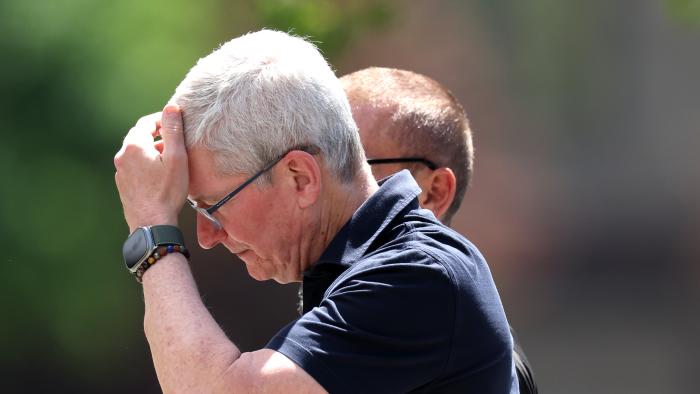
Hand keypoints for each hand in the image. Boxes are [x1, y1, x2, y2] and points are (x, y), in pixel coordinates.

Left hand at [114, 104, 188, 232]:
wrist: (151, 224)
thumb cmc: (167, 191)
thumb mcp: (176, 158)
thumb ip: (173, 131)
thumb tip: (171, 108)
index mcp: (134, 146)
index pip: (146, 123)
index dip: (161, 119)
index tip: (175, 121)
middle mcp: (122, 156)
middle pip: (139, 136)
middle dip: (156, 135)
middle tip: (174, 139)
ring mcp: (120, 172)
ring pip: (136, 153)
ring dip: (151, 151)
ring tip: (169, 159)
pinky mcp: (123, 185)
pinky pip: (134, 167)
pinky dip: (146, 164)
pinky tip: (159, 175)